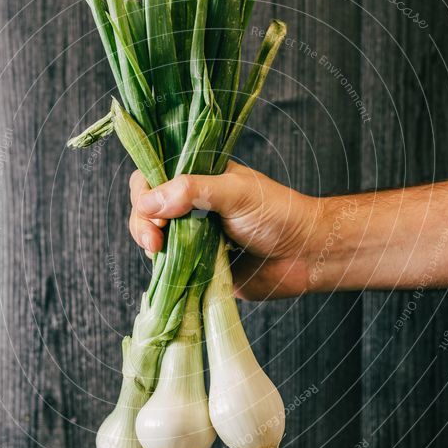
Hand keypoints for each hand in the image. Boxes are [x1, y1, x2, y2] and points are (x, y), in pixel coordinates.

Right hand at [129, 161, 322, 298]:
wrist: (305, 256)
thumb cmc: (278, 214)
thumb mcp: (234, 192)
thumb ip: (192, 190)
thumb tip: (147, 202)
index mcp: (198, 178)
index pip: (153, 177)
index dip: (144, 193)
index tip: (152, 213)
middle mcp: (191, 206)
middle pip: (146, 210)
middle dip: (142, 225)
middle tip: (154, 243)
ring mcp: (192, 237)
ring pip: (153, 239)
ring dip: (150, 247)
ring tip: (160, 253)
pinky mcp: (197, 266)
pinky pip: (169, 268)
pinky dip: (163, 269)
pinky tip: (166, 269)